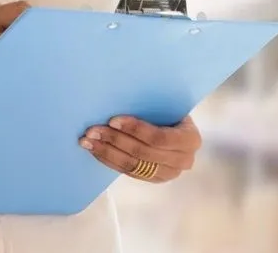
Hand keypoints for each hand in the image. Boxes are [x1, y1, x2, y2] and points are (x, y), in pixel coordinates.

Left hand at [80, 115, 201, 182]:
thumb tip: (119, 97)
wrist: (179, 127)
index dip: (135, 129)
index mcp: (189, 139)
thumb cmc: (172, 111)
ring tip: (87, 141)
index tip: (112, 120)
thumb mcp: (170, 106)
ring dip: (107, 152)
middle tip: (93, 130)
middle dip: (115, 141)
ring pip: (133, 165)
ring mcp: (168, 174)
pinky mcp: (153, 180)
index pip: (159, 137)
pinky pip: (128, 172)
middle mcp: (182, 160)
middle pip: (143, 153)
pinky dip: (109, 160)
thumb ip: (154, 106)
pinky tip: (95, 150)